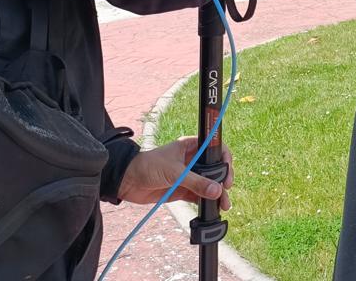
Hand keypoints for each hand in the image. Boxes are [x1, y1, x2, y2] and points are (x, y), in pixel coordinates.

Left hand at [117, 137, 232, 209]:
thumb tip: (217, 191)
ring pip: (208, 184)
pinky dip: (205, 202)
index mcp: (191, 147)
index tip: (227, 172)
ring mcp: (187, 176)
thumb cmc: (147, 165)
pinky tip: (212, 208)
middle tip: (227, 190)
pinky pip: (198, 196)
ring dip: (216, 194)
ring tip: (224, 205)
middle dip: (223, 179)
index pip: (215, 149)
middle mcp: (191, 160)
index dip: (224, 159)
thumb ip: (196, 182)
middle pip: (214, 168)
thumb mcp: (174, 172)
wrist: (127, 181)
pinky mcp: (182, 190)